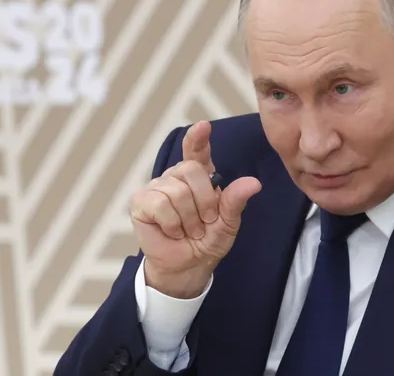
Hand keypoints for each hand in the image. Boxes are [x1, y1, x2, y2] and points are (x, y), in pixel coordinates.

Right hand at [129, 121, 261, 297]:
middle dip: (204, 200)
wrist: (188, 266)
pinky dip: (172, 223)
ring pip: (176, 191)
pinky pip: (159, 204)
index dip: (198, 138)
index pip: (197, 151)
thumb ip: (236, 201)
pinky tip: (173, 232)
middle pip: (190, 169)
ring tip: (188, 231)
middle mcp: (176, 177)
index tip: (203, 126)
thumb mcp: (228, 222)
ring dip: (188, 219)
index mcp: (199, 177)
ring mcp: (156, 187)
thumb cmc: (208, 241)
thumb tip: (254, 183)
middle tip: (205, 221)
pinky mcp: (140, 202)